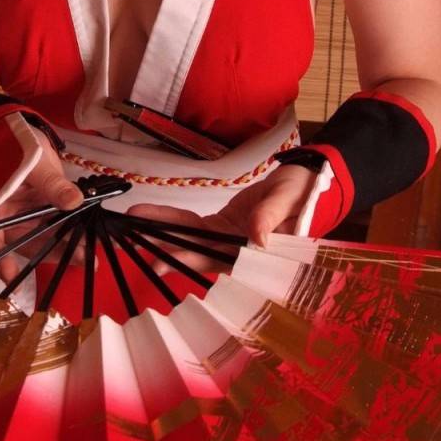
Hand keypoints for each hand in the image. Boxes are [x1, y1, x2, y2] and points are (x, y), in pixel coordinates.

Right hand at [0, 126, 86, 287]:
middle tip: (81, 259)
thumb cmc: (15, 145)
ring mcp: (28, 219)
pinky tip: (91, 239)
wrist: (20, 133)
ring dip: (67, 247)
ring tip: (91, 254)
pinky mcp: (44, 214)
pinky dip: (72, 234)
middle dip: (52, 255)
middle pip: (26, 245)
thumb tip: (75, 200)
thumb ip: (52, 183)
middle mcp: (9, 221)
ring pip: (45, 240)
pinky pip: (57, 229)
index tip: (12, 277)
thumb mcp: (33, 162)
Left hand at [128, 164, 319, 276]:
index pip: (221, 261)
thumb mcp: (290, 201)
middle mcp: (237, 252)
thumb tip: (256, 240)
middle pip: (197, 252)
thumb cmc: (304, 194)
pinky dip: (172, 219)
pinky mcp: (221, 226)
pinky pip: (193, 225)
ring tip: (132, 225)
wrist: (307, 179)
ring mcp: (227, 239)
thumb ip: (270, 217)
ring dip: (162, 232)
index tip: (165, 260)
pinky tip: (148, 216)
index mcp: (257, 254)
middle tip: (133, 243)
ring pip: (190, 238)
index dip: (193, 260)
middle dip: (164, 247)